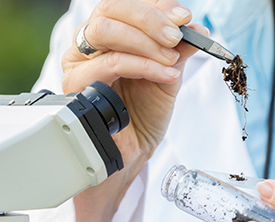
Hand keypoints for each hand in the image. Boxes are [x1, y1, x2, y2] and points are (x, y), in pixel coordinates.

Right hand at [65, 0, 206, 221]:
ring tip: (171, 61)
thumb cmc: (143, 115)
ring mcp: (77, 64)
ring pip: (104, 32)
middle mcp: (87, 46)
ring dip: (145, 42)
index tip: (184, 18)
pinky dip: (142, 65)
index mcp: (108, 36)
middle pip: (108, 11)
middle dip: (148, 19)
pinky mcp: (76, 87)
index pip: (123, 5)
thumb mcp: (169, 74)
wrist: (132, 153)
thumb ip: (179, 49)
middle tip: (177, 35)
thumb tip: (199, 28)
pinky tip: (165, 76)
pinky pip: (107, 65)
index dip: (154, 7)